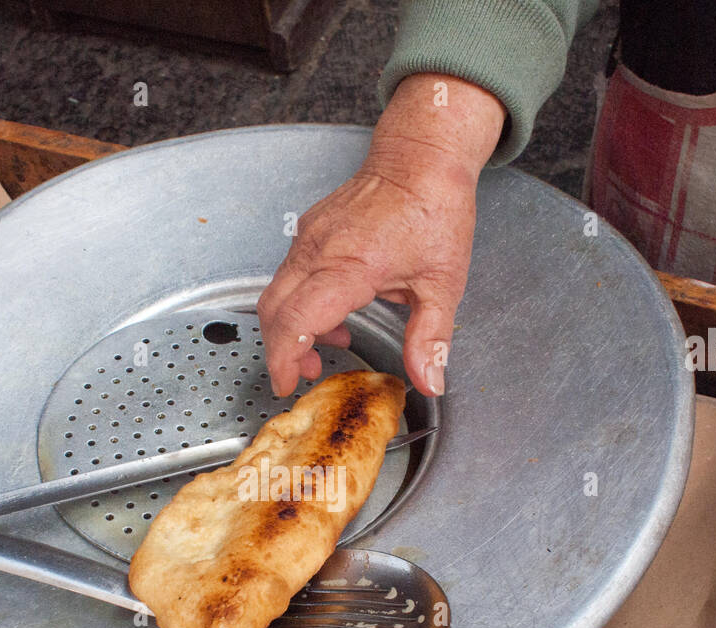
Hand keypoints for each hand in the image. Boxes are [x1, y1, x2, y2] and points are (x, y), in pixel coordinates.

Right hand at [258, 75, 505, 396]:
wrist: (422, 156)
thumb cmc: (433, 208)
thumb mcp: (442, 284)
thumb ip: (430, 339)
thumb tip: (430, 380)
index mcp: (349, 266)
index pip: (296, 322)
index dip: (285, 359)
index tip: (288, 383)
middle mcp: (319, 249)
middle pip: (273, 311)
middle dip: (281, 350)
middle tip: (304, 373)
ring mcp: (309, 236)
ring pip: (276, 292)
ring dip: (291, 327)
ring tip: (328, 345)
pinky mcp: (309, 229)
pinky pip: (288, 273)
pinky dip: (298, 302)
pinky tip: (332, 312)